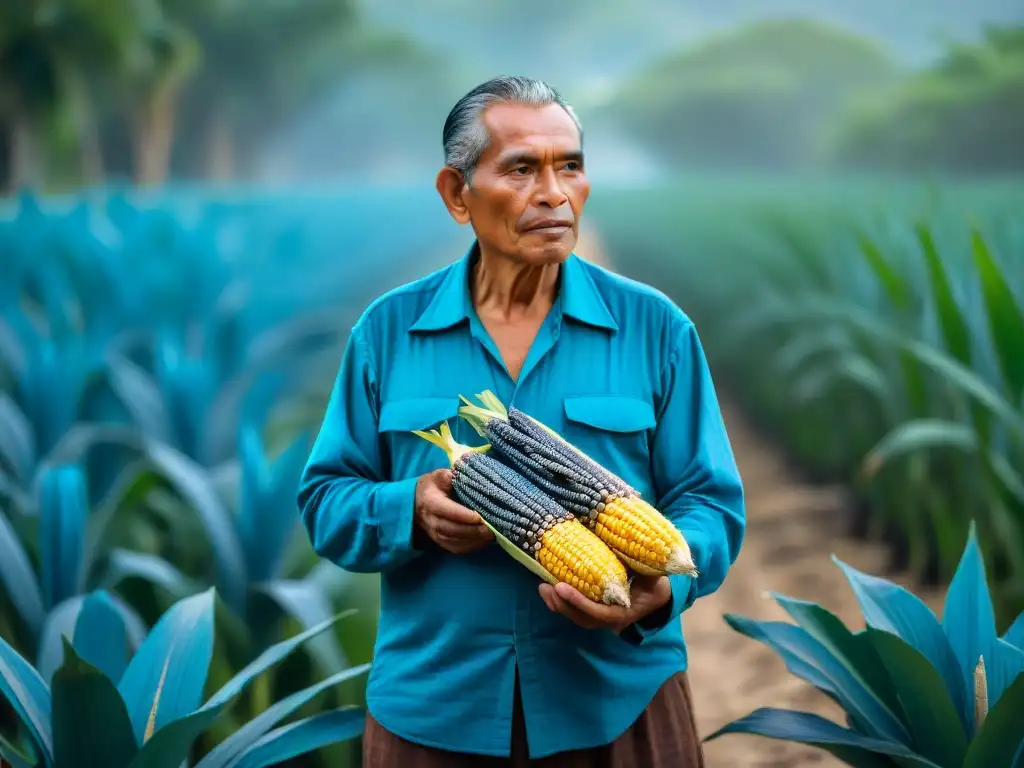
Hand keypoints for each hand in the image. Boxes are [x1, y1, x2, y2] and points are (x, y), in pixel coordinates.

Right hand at [413, 468, 493, 553]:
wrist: (416, 502)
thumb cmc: (433, 486)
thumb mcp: (439, 476)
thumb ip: (451, 475)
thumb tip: (465, 473)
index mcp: (430, 502)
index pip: (447, 511)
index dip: (463, 515)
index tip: (479, 517)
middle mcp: (431, 520)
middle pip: (452, 529)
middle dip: (472, 531)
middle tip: (491, 529)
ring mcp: (434, 534)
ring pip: (454, 542)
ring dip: (473, 541)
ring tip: (490, 536)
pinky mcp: (440, 542)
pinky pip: (455, 549)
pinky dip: (471, 547)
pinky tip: (483, 542)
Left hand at [539, 574, 671, 633]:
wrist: (659, 598)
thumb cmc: (655, 585)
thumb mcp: (656, 578)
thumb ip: (648, 570)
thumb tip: (640, 551)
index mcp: (624, 612)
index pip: (599, 612)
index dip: (579, 602)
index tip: (562, 587)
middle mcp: (610, 619)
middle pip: (581, 618)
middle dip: (563, 604)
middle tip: (546, 586)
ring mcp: (601, 617)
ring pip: (575, 616)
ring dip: (557, 603)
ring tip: (542, 587)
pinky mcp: (594, 610)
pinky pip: (575, 610)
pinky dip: (561, 601)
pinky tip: (549, 588)